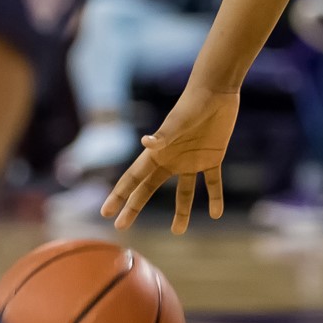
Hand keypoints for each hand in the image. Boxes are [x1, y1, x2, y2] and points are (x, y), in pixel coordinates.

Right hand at [103, 85, 237, 234]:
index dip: (119, 195)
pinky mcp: (212, 158)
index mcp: (158, 152)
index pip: (133, 178)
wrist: (216, 90)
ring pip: (183, 192)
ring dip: (181, 212)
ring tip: (178, 231)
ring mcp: (191, 160)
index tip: (106, 213)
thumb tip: (146, 143)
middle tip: (121, 226)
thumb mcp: (178, 121)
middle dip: (134, 207)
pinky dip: (214, 197)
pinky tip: (216, 214)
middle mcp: (171, 159)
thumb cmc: (192, 103)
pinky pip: (212, 182)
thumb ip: (164, 135)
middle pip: (149, 188)